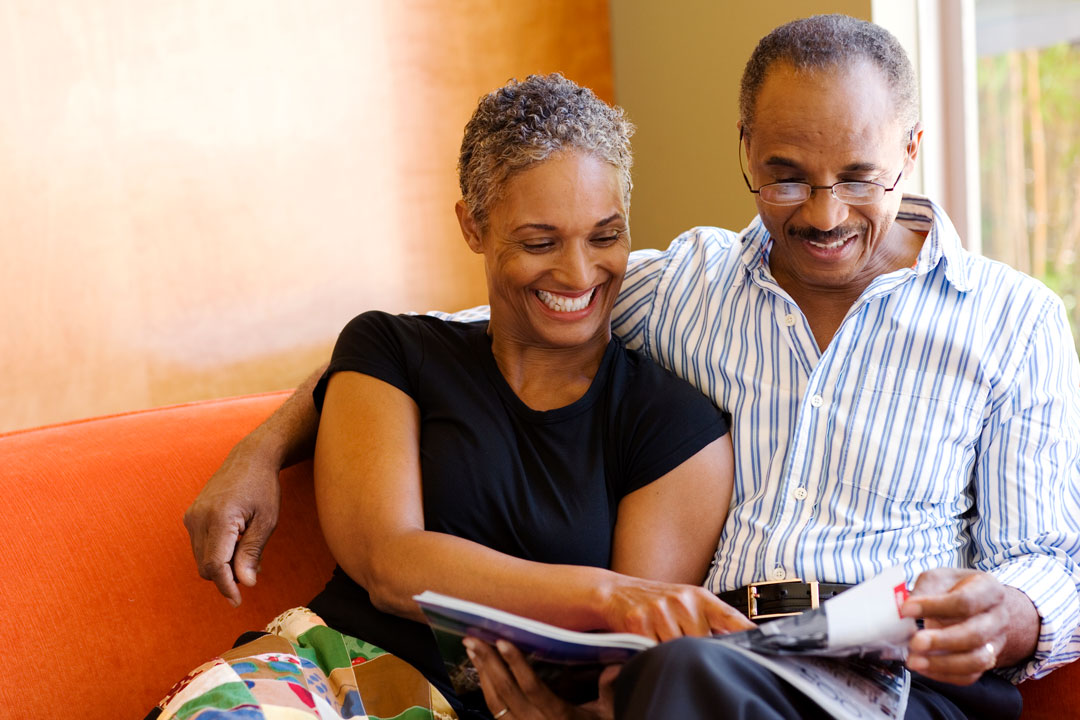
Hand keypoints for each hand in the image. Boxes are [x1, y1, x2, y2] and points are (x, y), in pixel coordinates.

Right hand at [183, 441, 281, 605]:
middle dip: (227, 577)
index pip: (214, 566)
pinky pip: (200, 545)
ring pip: (201, 558)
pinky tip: (237, 544)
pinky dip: (216, 553)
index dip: (226, 587)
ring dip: (222, 565)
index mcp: (218, 519)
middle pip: (206, 565)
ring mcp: (192, 516)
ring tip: (248, 554)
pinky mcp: (191, 515)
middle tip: (252, 571)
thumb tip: (246, 583)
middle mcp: (198, 518)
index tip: (238, 601)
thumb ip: (252, 552)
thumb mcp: (267, 521)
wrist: (250, 458)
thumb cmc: (263, 487)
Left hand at [464, 637, 617, 719]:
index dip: (516, 664)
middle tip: (473, 639)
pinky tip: (481, 672)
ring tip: (472, 648)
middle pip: (506, 691)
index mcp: (559, 716)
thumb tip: (615, 665)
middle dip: (489, 663)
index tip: (504, 642)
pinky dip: (485, 689)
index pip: (532, 687)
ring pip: (495, 702)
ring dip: (482, 673)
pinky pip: (494, 711)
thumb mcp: (608, 715)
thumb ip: (608, 691)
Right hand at [602, 580, 754, 640]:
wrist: (616, 592)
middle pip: (704, 643)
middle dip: (697, 649)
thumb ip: (711, 621)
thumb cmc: (656, 601)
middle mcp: (682, 601)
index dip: (747, 633)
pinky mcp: (639, 623)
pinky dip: (652, 652)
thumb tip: (740, 640)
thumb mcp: (687, 603)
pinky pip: (654, 651)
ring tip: (662, 638)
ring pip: (678, 650)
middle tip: (683, 642)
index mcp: (700, 597)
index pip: (731, 618)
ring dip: (671, 652)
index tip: (761, 644)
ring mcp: (660, 611)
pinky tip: (647, 639)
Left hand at [901, 568, 1037, 684]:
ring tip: (915, 660)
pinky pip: (969, 675)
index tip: (906, 609)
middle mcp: (998, 618)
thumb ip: (924, 590)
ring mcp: (995, 643)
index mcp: (989, 589)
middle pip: (974, 634)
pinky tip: (923, 667)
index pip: (965, 601)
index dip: (934, 607)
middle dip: (941, 641)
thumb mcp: (940, 578)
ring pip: (977, 660)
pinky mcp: (987, 662)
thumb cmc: (956, 588)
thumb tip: (904, 609)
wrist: (980, 605)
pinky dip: (944, 675)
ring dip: (943, 664)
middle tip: (914, 642)